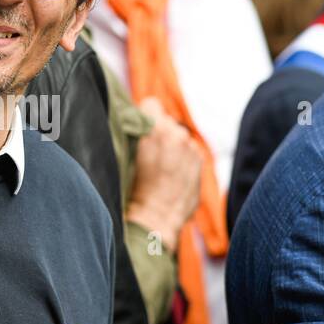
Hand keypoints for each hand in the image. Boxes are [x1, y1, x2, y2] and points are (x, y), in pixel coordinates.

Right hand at [126, 98, 202, 254]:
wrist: (155, 219)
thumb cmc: (134, 190)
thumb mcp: (124, 157)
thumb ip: (133, 134)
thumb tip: (134, 123)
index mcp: (154, 129)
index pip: (150, 104)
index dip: (143, 117)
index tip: (139, 130)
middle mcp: (176, 133)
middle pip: (165, 121)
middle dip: (159, 133)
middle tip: (148, 155)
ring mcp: (190, 147)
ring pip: (178, 136)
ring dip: (172, 146)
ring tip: (161, 168)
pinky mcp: (200, 160)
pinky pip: (189, 151)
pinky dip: (182, 159)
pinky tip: (172, 175)